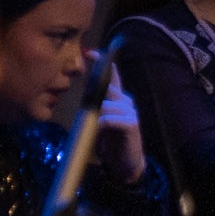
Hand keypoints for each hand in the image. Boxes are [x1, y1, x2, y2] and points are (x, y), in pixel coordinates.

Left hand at [93, 62, 146, 183]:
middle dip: (97, 92)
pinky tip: (100, 127)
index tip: (89, 52)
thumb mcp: (99, 119)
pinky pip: (113, 118)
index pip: (111, 76)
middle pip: (109, 88)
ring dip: (98, 112)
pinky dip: (104, 122)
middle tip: (90, 104)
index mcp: (117, 99)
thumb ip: (94, 105)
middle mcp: (126, 102)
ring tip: (95, 123)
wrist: (125, 163)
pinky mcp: (132, 126)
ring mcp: (131, 113)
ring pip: (109, 103)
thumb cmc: (110, 141)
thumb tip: (83, 91)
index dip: (102, 62)